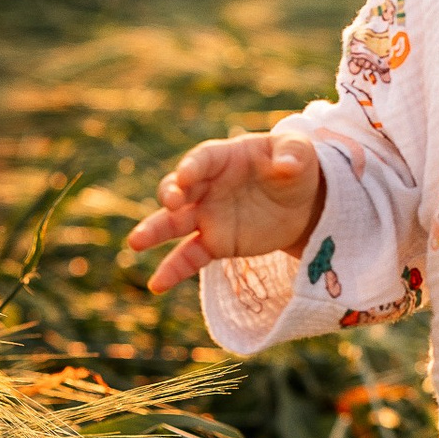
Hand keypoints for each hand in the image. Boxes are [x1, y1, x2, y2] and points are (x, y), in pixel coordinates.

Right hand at [126, 131, 325, 295]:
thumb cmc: (294, 166)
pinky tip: (156, 284)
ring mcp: (208, 216)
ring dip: (154, 231)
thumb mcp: (300, 153)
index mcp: (224, 157)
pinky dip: (173, 270)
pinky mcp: (215, 243)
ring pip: (175, 224)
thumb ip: (293, 155)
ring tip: (136, 242)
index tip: (186, 176)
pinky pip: (190, 256)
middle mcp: (207, 186)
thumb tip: (286, 167)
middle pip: (180, 189)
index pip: (203, 159)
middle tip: (169, 203)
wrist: (302, 203)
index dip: (193, 166)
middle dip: (171, 194)